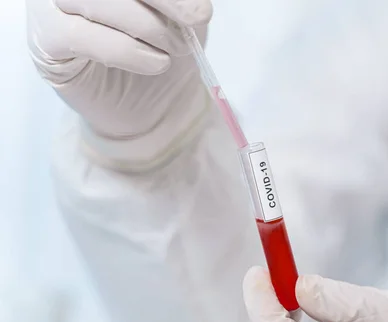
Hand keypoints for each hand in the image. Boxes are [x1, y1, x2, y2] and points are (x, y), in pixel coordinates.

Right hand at [26, 0, 212, 165]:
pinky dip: (126, 51)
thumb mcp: (180, 15)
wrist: (152, 103)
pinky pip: (80, 37)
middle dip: (163, 0)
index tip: (201, 11)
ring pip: (94, 0)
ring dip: (147, 26)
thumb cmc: (163, 48)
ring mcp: (50, 5)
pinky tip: (155, 63)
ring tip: (175, 49)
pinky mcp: (46, 41)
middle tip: (195, 22)